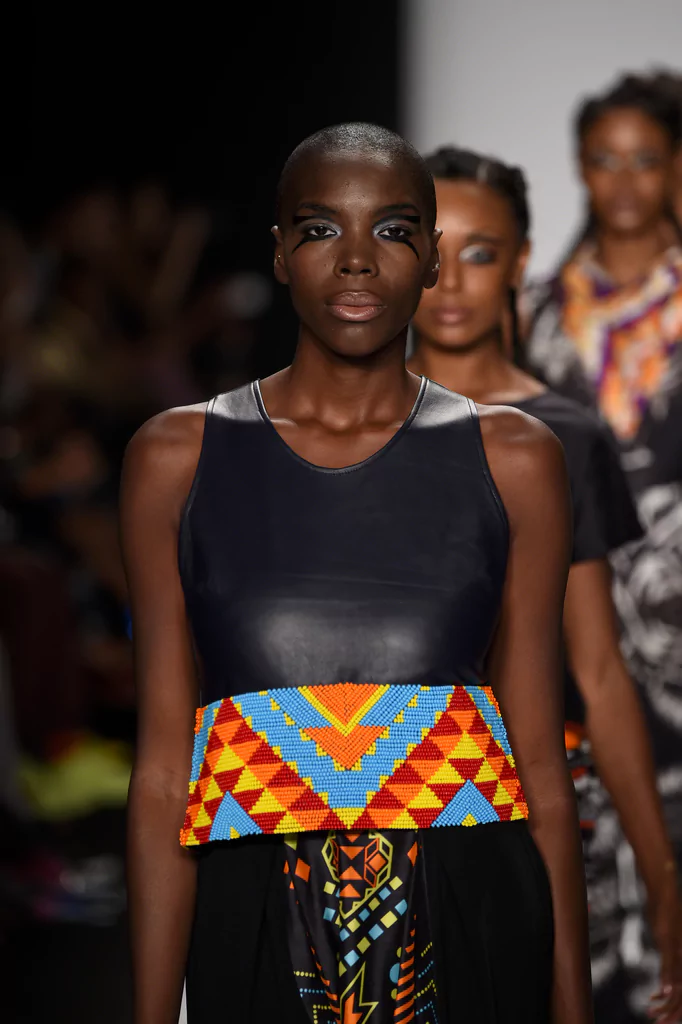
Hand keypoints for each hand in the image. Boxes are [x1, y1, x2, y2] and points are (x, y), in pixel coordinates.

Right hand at [649, 881, 681, 1022]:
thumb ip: (669, 953)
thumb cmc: (665, 913)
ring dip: (667, 1003)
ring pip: (676, 984)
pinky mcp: (670, 944)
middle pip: (681, 993)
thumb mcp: (667, 938)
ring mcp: (678, 952)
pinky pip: (670, 966)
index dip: (677, 1009)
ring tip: (656, 1016)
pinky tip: (664, 992)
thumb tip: (666, 962)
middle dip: (673, 1013)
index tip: (666, 1020)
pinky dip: (667, 980)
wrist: (665, 893)